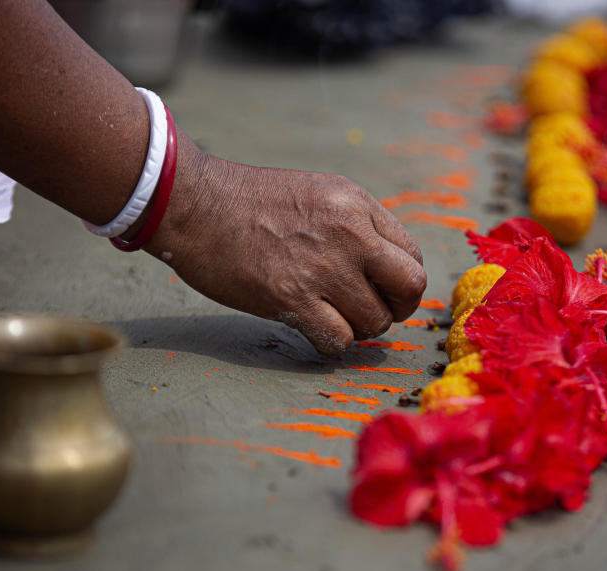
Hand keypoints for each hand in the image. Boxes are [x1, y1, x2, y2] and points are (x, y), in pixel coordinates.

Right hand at [150, 146, 426, 355]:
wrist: (194, 204)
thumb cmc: (249, 201)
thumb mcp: (317, 192)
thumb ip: (355, 224)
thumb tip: (382, 268)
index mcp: (356, 205)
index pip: (412, 255)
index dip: (400, 280)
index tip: (380, 288)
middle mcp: (350, 234)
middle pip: (410, 288)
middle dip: (396, 307)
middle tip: (370, 310)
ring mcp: (323, 269)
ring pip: (376, 321)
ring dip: (359, 328)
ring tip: (332, 316)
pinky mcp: (292, 299)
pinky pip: (339, 340)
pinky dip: (332, 342)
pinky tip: (312, 327)